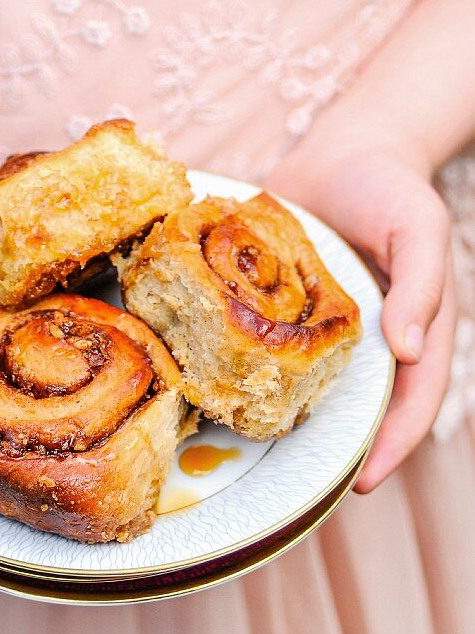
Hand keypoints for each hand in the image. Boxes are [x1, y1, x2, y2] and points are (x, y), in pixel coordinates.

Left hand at [268, 143, 455, 492]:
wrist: (345, 147)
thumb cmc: (391, 186)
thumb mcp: (418, 227)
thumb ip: (420, 285)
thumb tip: (406, 349)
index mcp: (409, 332)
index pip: (410, 403)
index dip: (392, 447)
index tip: (361, 483)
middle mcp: (363, 341)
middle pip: (354, 408)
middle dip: (329, 450)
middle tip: (292, 486)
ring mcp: (319, 329)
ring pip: (304, 386)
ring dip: (281, 416)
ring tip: (245, 450)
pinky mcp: (278, 308)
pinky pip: (264, 345)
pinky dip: (245, 366)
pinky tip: (213, 384)